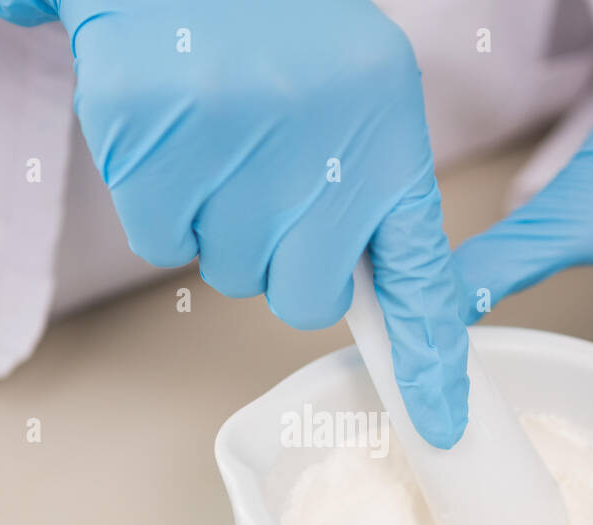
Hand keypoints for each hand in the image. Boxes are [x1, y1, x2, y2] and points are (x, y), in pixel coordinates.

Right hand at [0, 0, 468, 447]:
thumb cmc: (277, 35)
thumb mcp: (359, 95)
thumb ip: (370, 194)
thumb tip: (361, 302)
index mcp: (385, 133)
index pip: (418, 272)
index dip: (428, 356)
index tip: (440, 419)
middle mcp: (319, 146)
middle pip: (301, 297)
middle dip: (280, 260)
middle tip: (267, 180)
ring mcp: (233, 149)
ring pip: (228, 272)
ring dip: (218, 223)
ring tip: (220, 136)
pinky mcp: (152, 146)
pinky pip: (162, 244)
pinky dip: (162, 204)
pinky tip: (173, 135)